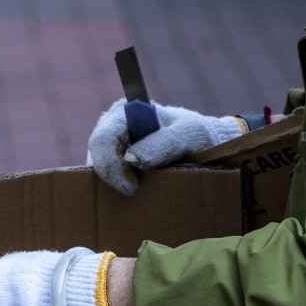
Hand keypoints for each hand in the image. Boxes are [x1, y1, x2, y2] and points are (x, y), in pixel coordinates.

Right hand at [87, 99, 245, 194]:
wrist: (208, 146)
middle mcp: (114, 127)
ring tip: (139, 192)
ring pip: (100, 170)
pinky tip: (137, 191)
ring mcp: (114, 146)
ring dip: (116, 184)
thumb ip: (165, 142)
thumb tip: (132, 159)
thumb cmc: (200, 134)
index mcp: (125, 112)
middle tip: (135, 193)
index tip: (130, 188)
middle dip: (112, 178)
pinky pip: (108, 178)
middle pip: (97, 157)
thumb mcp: (191, 133)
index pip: (103, 139)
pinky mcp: (117, 163)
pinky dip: (119, 187)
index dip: (110, 166)